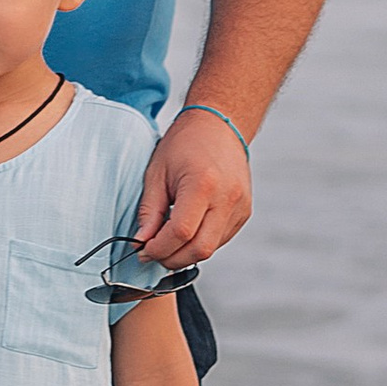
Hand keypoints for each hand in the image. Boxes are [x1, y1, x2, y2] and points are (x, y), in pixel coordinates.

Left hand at [130, 109, 253, 270]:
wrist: (219, 126)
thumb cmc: (185, 143)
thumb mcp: (157, 172)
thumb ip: (150, 211)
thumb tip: (142, 241)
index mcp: (203, 185)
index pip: (181, 233)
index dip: (159, 248)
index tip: (143, 250)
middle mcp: (227, 198)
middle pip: (200, 249)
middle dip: (172, 259)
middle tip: (153, 254)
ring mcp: (240, 207)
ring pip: (212, 248)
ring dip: (186, 253)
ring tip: (167, 241)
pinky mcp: (244, 212)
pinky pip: (221, 239)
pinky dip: (201, 242)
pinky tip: (187, 232)